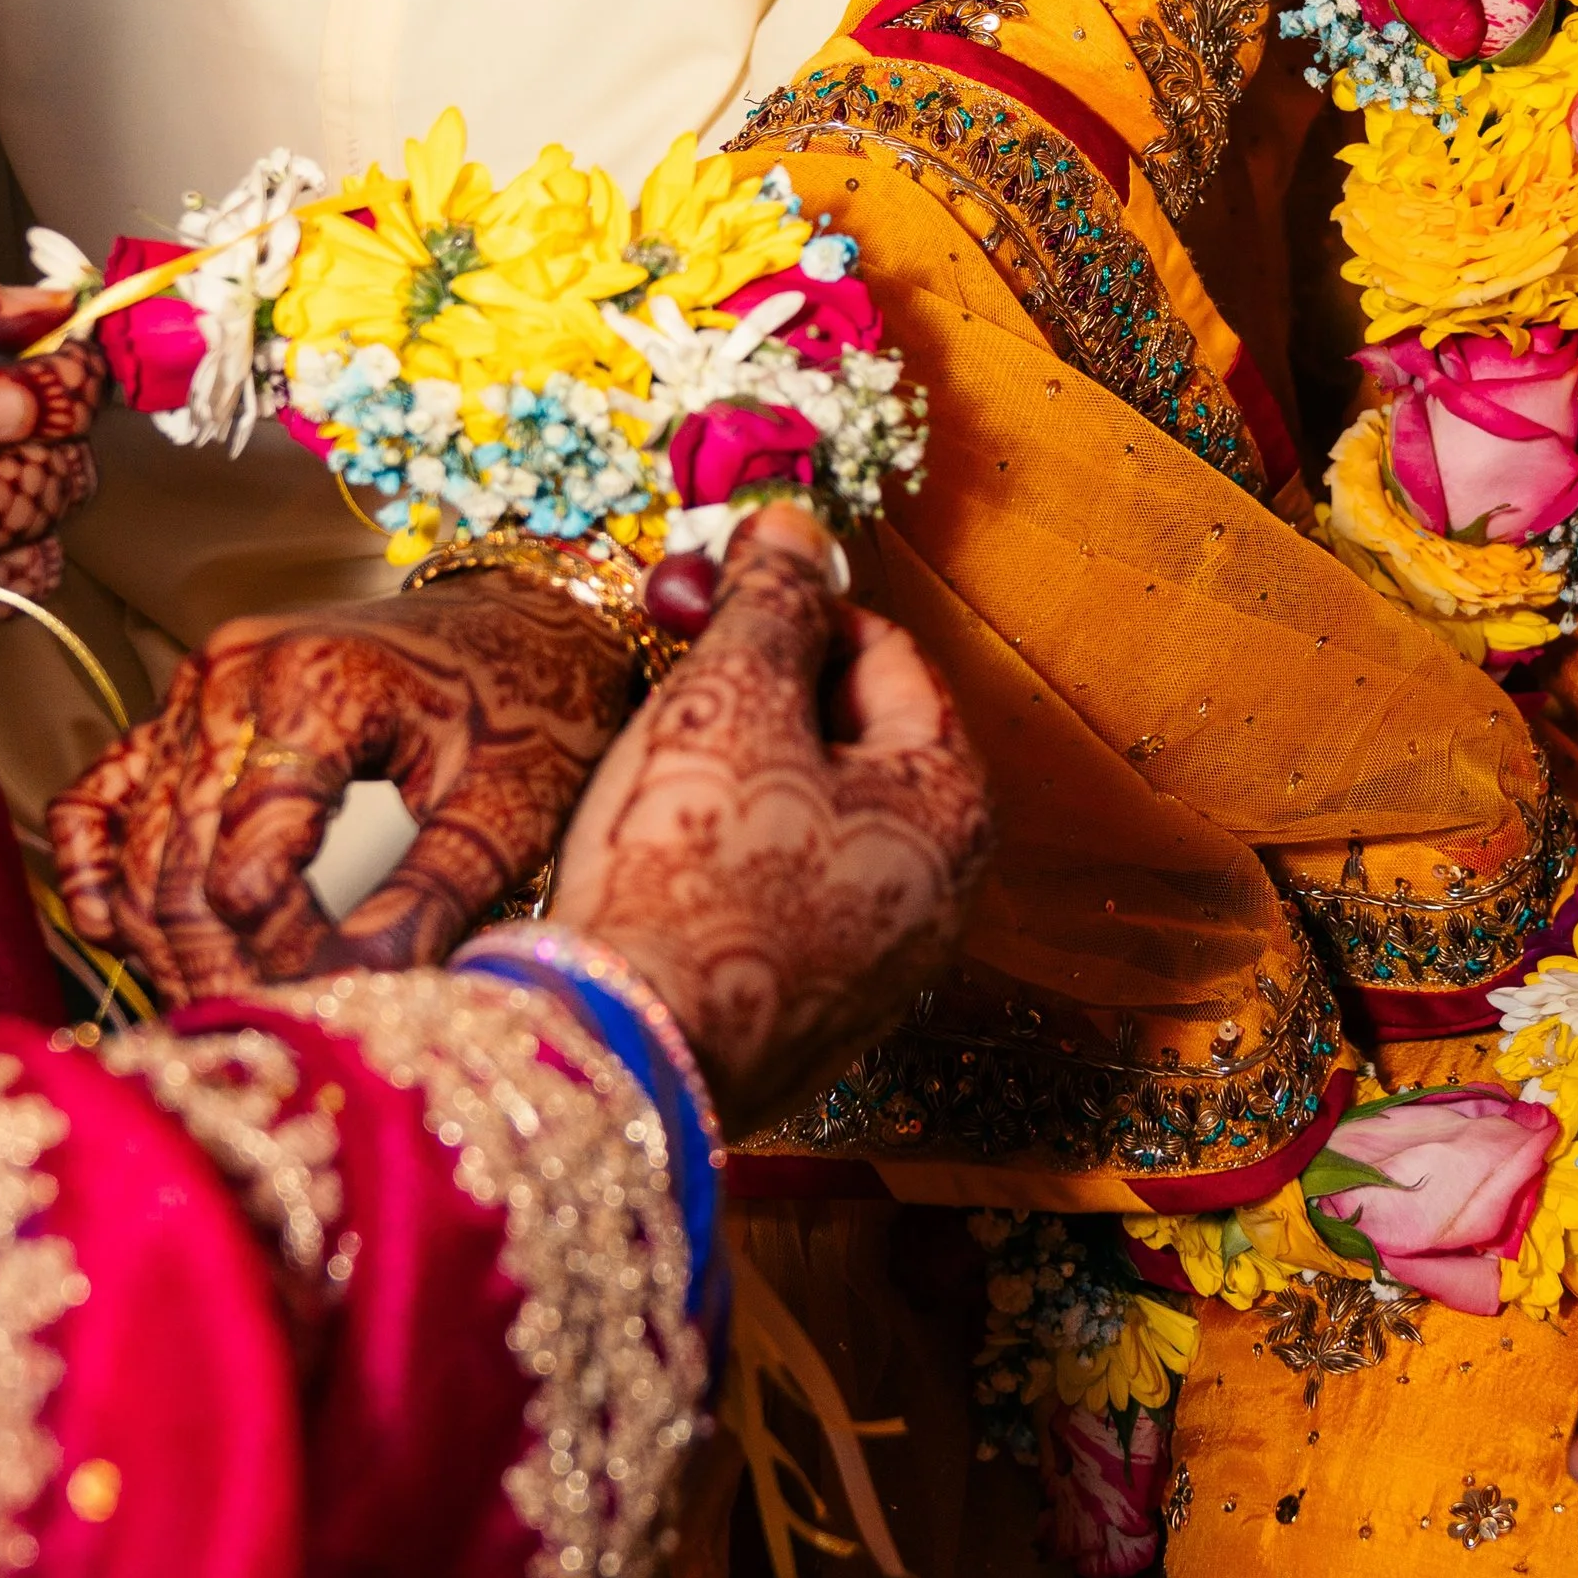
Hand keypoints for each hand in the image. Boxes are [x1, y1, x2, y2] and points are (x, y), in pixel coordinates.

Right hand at [49, 571, 634, 995]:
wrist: (522, 623)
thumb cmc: (530, 708)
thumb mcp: (508, 810)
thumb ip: (430, 900)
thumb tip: (355, 993)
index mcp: (314, 689)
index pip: (249, 872)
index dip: (282, 956)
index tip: (341, 995)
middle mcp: (230, 677)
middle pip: (180, 869)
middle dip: (220, 963)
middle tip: (272, 1024)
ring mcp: (192, 688)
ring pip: (138, 848)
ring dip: (167, 939)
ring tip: (230, 999)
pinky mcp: (179, 710)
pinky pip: (102, 795)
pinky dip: (99, 867)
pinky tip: (120, 931)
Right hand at [548, 504, 989, 1130]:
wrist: (626, 1047)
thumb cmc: (689, 873)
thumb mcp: (729, 698)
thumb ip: (770, 600)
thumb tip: (791, 529)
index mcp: (951, 805)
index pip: (886, 654)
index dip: (792, 605)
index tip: (713, 585)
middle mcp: (938, 892)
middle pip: (851, 738)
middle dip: (756, 688)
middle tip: (668, 661)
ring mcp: (878, 963)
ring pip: (807, 815)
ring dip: (733, 767)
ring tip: (648, 756)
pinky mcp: (808, 1012)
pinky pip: (775, 891)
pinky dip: (723, 850)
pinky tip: (653, 849)